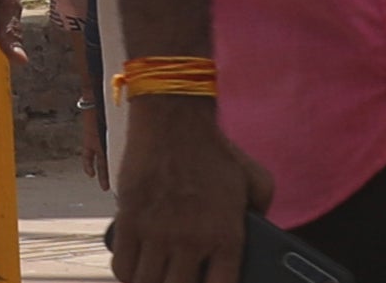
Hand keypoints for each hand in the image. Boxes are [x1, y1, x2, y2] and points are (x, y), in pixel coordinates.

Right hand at [100, 96, 270, 282]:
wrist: (174, 119)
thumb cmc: (214, 149)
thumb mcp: (255, 181)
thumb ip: (263, 212)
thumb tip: (262, 232)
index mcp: (227, 237)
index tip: (205, 282)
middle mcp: (192, 241)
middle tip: (177, 278)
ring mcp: (158, 232)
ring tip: (156, 277)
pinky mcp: (130, 219)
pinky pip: (122, 265)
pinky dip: (127, 273)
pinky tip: (136, 267)